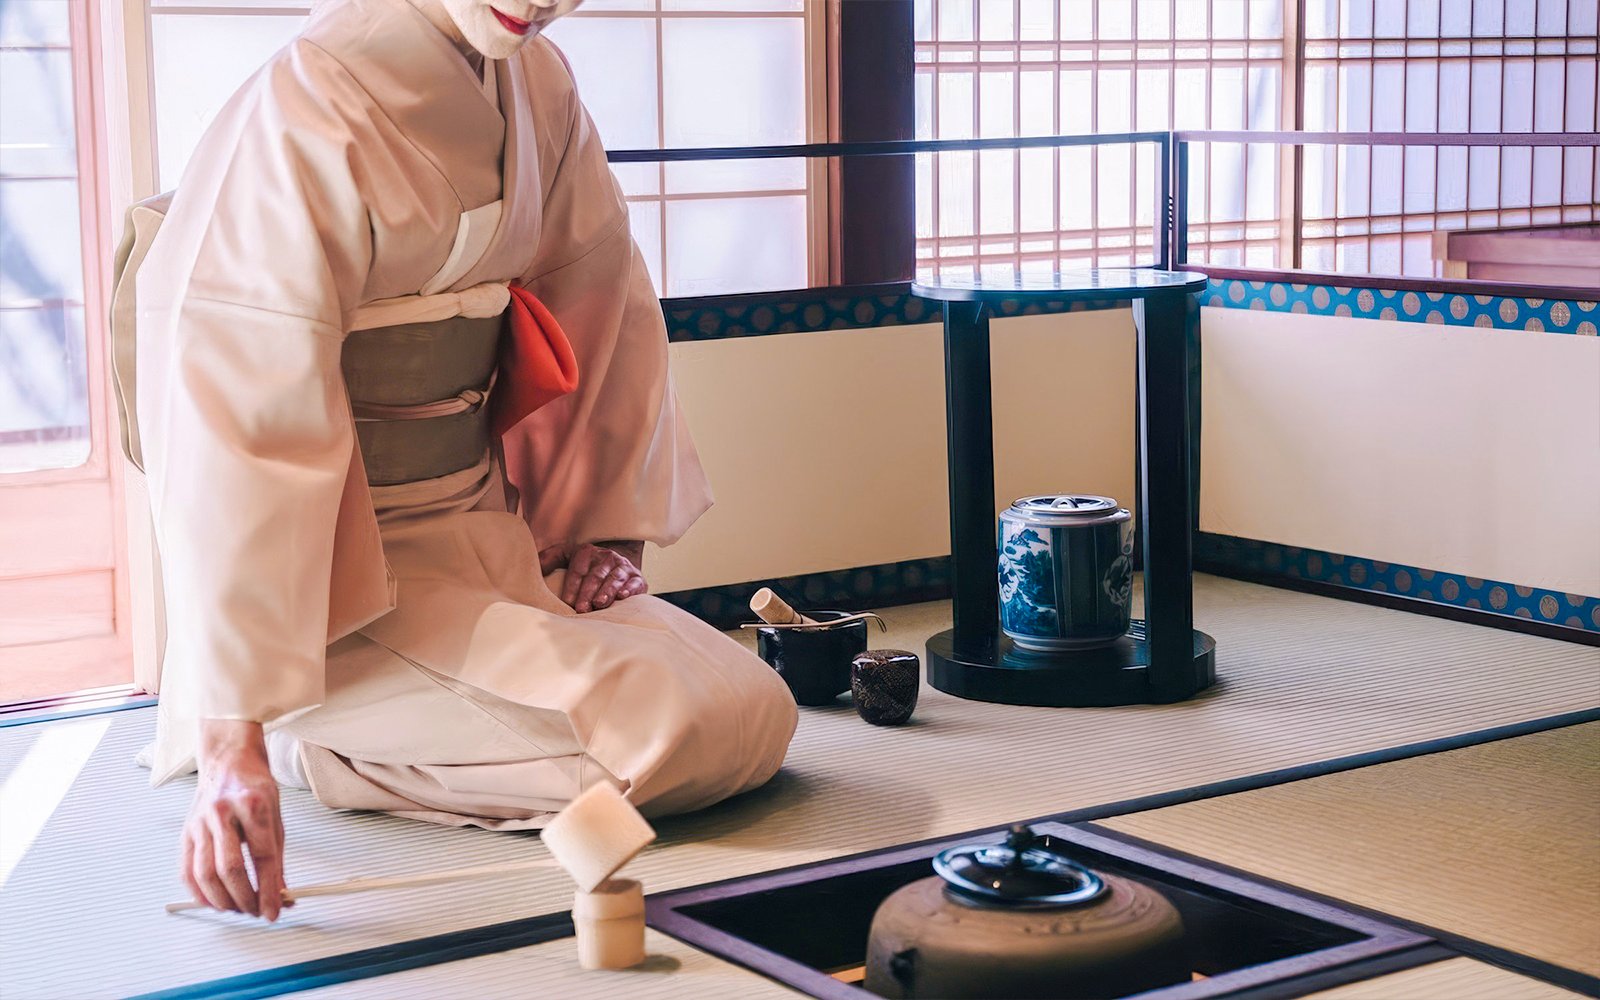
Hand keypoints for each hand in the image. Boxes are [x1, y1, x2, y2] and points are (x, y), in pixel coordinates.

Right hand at [181, 719, 287, 920]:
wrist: (228, 762)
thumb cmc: (255, 788)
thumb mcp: (276, 817)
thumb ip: (277, 858)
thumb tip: (281, 896)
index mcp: (254, 805)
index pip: (263, 857)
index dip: (269, 889)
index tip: (274, 911)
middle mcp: (223, 812)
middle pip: (229, 868)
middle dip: (244, 899)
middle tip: (255, 912)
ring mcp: (200, 822)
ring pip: (205, 873)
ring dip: (222, 900)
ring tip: (238, 909)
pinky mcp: (185, 831)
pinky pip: (186, 871)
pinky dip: (199, 893)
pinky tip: (213, 901)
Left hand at [538, 541, 647, 612]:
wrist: (615, 561)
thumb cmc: (587, 564)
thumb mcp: (567, 556)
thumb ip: (550, 559)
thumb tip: (534, 566)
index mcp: (587, 552)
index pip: (578, 569)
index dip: (572, 585)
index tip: (567, 601)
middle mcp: (607, 557)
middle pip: (596, 575)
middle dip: (588, 592)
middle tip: (582, 608)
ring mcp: (623, 567)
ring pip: (614, 578)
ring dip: (607, 591)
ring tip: (600, 603)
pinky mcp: (637, 578)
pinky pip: (635, 582)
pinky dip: (630, 589)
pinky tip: (624, 596)